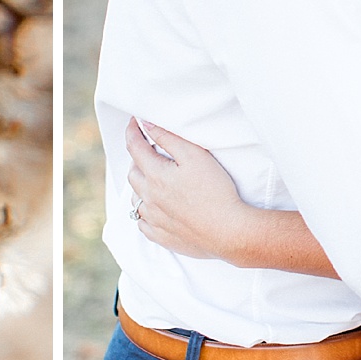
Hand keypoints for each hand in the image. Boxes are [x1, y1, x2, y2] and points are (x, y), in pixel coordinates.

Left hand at [124, 118, 254, 262]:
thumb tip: (146, 125)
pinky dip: (144, 213)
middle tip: (149, 152)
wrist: (228, 231)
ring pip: (135, 199)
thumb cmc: (215, 192)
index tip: (134, 122)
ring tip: (152, 180)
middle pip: (132, 173)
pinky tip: (154, 209)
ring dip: (140, 186)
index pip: (134, 147)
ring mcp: (154, 219)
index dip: (133, 131)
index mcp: (155, 176)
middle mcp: (149, 198)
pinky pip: (143, 223)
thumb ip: (168, 137)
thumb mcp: (194, 155)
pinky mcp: (162, 237)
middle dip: (137, 159)